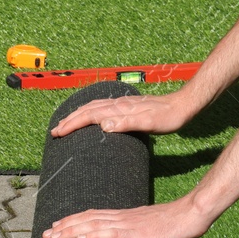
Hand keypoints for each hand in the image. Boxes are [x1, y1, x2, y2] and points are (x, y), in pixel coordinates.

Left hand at [42, 196, 212, 237]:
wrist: (193, 213)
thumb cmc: (178, 222)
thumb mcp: (153, 228)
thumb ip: (138, 232)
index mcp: (126, 215)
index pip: (94, 215)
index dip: (74, 220)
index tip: (57, 225)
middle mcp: (122, 217)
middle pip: (87, 218)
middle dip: (64, 226)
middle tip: (45, 234)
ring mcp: (128, 224)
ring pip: (93, 225)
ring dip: (71, 231)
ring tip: (53, 236)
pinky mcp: (137, 234)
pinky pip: (111, 234)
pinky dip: (93, 235)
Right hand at [50, 88, 195, 138]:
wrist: (183, 105)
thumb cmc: (168, 117)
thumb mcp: (149, 124)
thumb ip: (126, 123)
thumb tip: (102, 125)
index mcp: (119, 109)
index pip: (89, 115)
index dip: (72, 124)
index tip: (57, 133)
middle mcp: (118, 104)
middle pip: (87, 109)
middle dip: (69, 120)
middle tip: (55, 131)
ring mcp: (123, 104)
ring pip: (93, 106)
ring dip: (78, 114)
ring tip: (67, 122)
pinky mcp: (128, 106)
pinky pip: (102, 107)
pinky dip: (90, 111)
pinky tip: (93, 115)